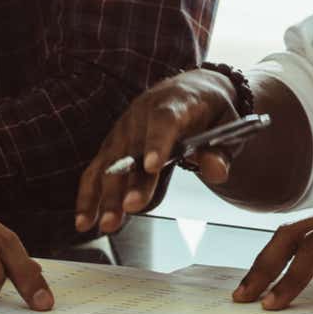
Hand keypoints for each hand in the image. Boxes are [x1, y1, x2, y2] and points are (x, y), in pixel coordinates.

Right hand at [75, 68, 241, 234]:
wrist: (188, 89)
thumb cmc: (210, 111)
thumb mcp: (227, 124)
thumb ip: (221, 150)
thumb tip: (216, 171)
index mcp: (174, 103)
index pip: (164, 121)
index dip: (157, 142)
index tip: (153, 167)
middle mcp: (142, 114)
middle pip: (133, 149)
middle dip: (131, 181)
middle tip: (131, 208)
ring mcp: (122, 130)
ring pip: (110, 164)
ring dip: (107, 195)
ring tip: (108, 224)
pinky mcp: (111, 145)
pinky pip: (95, 170)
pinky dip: (89, 196)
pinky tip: (85, 222)